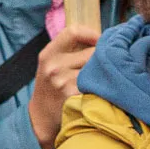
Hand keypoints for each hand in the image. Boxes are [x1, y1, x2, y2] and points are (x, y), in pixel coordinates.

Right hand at [26, 26, 99, 148]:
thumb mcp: (51, 64)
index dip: (91, 34)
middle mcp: (54, 66)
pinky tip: (101, 90)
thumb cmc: (51, 87)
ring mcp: (63, 82)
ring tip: (105, 78)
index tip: (100, 41)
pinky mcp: (74, 96)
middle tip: (108, 63)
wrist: (41, 117)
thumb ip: (69, 50)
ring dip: (105, 73)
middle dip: (102, 57)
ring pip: (98, 68)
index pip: (73, 31)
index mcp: (48, 54)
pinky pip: (97, 85)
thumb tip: (103, 37)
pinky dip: (102, 86)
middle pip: (93, 51)